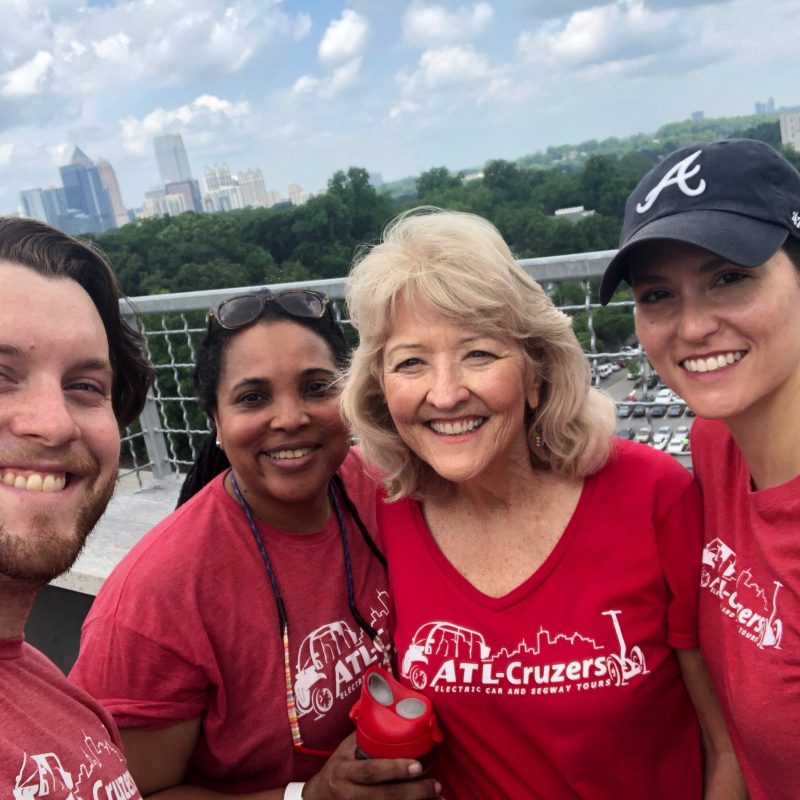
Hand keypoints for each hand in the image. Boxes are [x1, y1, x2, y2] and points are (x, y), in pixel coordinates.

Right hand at [303, 733, 442, 799]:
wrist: (319, 796)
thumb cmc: (338, 766)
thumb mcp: (346, 750)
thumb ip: (366, 739)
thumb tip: (393, 714)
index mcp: (344, 772)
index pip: (371, 772)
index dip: (394, 769)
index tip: (417, 765)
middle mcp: (348, 794)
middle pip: (383, 797)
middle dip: (412, 792)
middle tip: (435, 786)